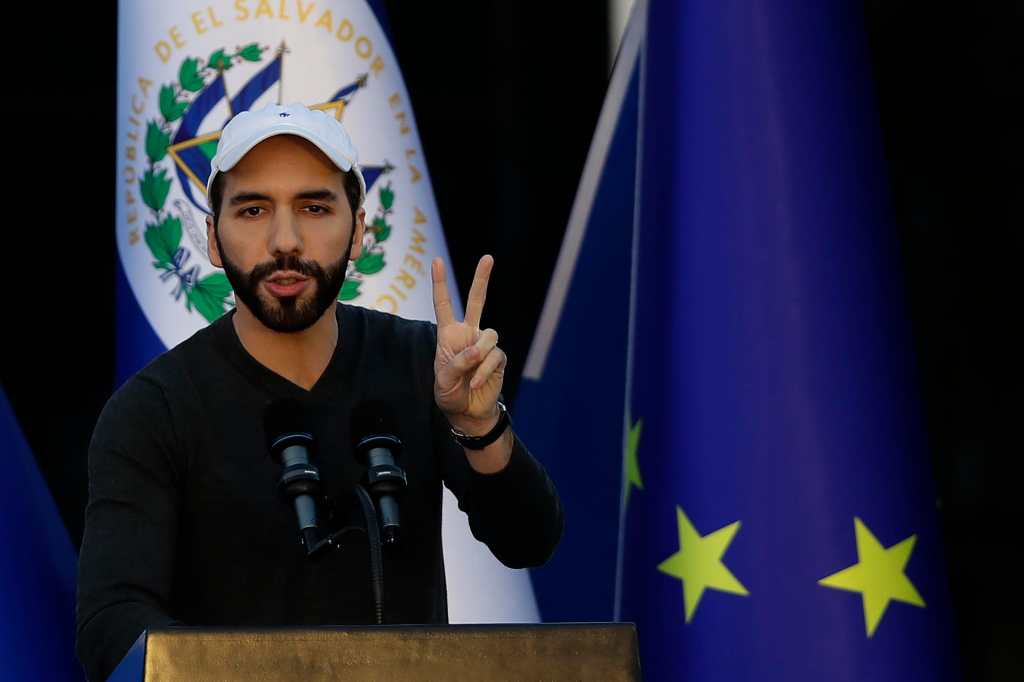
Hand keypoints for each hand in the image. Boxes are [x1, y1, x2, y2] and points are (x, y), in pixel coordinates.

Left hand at [431, 255, 506, 434]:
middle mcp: (468, 334)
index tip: (436, 260)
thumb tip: (478, 350)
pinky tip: (476, 382)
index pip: (444, 304)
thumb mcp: (443, 379)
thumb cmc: (450, 393)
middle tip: (488, 257)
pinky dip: (484, 370)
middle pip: (477, 301)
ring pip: (489, 335)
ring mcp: (485, 345)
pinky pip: (495, 356)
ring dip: (479, 354)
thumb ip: (457, 362)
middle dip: (482, 279)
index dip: (440, 283)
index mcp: (449, 335)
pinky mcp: (498, 358)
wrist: (468, 412)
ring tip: (470, 374)